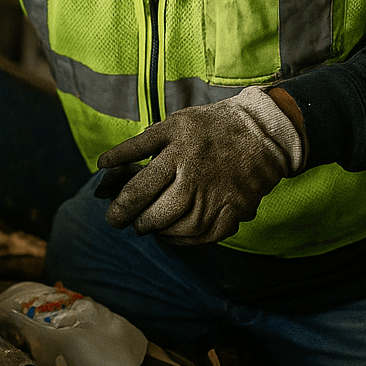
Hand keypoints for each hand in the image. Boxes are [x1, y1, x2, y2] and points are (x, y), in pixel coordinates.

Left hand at [96, 86, 305, 244]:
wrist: (262, 133)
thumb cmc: (208, 128)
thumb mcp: (171, 125)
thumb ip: (136, 146)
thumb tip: (103, 164)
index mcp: (178, 152)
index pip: (141, 188)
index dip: (122, 207)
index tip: (113, 216)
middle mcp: (198, 177)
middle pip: (160, 213)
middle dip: (138, 223)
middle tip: (127, 223)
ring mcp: (219, 197)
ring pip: (181, 229)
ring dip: (159, 232)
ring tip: (148, 226)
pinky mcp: (235, 212)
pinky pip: (205, 237)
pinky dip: (184, 240)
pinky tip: (172, 234)